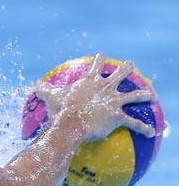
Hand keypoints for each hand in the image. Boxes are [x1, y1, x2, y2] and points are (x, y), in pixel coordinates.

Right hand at [34, 53, 156, 140]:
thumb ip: (44, 90)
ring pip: (134, 95)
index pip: (96, 65)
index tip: (101, 54)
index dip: (99, 59)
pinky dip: (143, 128)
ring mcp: (113, 101)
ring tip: (152, 94)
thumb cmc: (60, 110)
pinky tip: (152, 131)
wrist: (70, 123)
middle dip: (127, 68)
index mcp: (90, 81)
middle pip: (120, 74)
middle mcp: (105, 87)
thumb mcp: (50, 97)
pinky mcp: (117, 115)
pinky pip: (134, 122)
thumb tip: (34, 84)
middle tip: (130, 64)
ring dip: (145, 95)